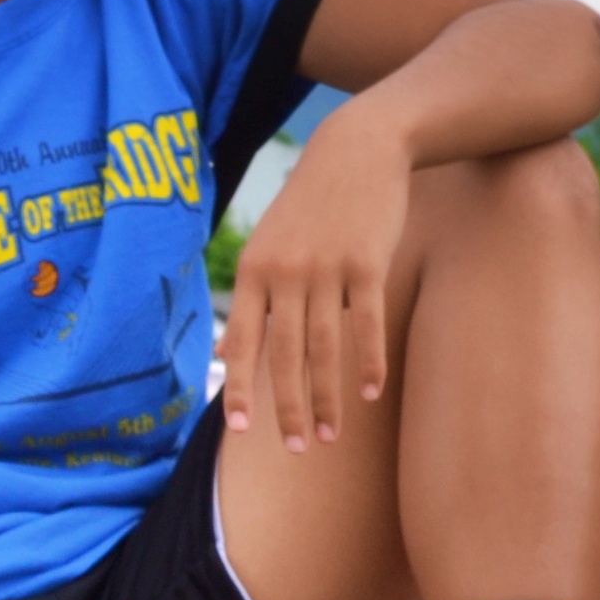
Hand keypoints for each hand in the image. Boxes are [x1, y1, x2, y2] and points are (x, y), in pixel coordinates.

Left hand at [219, 116, 408, 449]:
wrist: (357, 150)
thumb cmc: (310, 207)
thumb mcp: (269, 247)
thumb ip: (253, 302)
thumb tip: (228, 354)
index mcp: (254, 271)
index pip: (245, 342)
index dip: (241, 388)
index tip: (240, 432)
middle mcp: (285, 272)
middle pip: (284, 355)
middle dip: (288, 408)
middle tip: (297, 448)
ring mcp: (326, 268)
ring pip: (324, 348)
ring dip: (328, 398)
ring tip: (331, 436)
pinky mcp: (367, 263)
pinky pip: (366, 324)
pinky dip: (368, 362)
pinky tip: (371, 394)